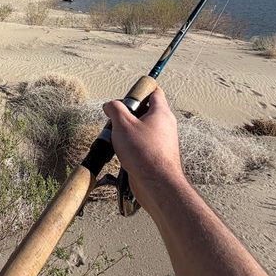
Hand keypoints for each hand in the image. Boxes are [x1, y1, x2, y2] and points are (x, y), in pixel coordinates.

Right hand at [103, 87, 186, 214]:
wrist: (157, 184)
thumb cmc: (143, 152)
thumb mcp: (123, 124)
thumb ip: (115, 109)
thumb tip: (110, 105)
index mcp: (161, 113)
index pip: (154, 92)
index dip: (139, 91)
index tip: (126, 97)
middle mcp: (165, 126)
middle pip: (146, 111)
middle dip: (128, 114)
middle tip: (116, 120)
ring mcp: (163, 142)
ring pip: (142, 129)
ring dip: (128, 132)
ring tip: (117, 138)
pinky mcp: (158, 156)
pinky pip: (143, 144)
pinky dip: (132, 146)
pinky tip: (122, 153)